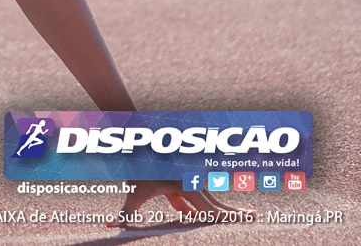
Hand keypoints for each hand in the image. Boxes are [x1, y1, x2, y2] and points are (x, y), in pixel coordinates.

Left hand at [107, 179, 254, 226]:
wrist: (138, 141)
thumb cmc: (135, 169)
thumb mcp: (131, 192)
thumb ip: (125, 213)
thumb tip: (109, 225)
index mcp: (182, 187)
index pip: (207, 208)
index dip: (224, 217)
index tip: (244, 220)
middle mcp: (191, 182)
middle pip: (215, 203)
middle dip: (233, 213)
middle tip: (256, 217)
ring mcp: (190, 179)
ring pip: (207, 199)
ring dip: (224, 209)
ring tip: (248, 214)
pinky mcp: (185, 181)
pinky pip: (196, 197)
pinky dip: (204, 206)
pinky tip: (222, 209)